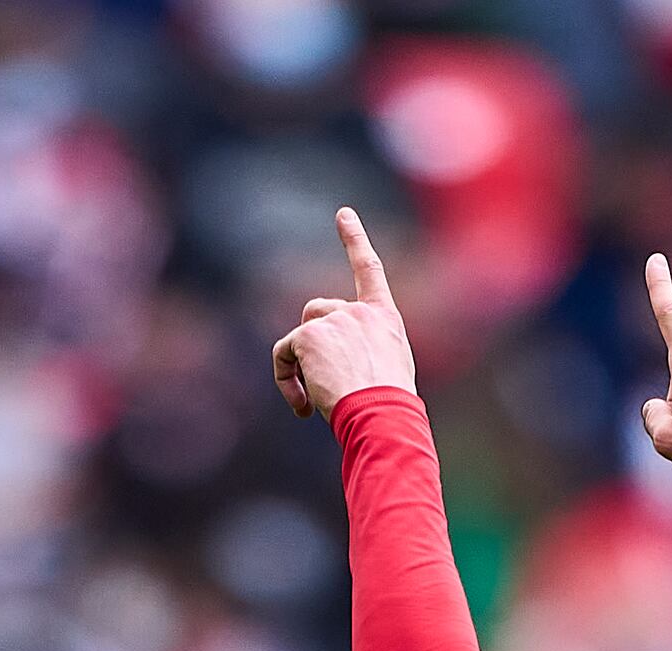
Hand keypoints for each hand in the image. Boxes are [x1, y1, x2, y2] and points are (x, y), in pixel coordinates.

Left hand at [271, 206, 418, 416]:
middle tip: (320, 385)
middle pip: (318, 311)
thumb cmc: (387, 410)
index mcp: (385, 318)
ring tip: (316, 401)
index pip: (369, 269)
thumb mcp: (387, 373)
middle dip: (313, 342)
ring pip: (301, 334)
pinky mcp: (309, 334)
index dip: (355, 239)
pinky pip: (284, 353)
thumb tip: (326, 363)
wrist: (382, 416)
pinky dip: (286, 380)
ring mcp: (334, 320)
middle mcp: (359, 311)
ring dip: (301, 365)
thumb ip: (362, 353)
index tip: (343, 213)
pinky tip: (304, 407)